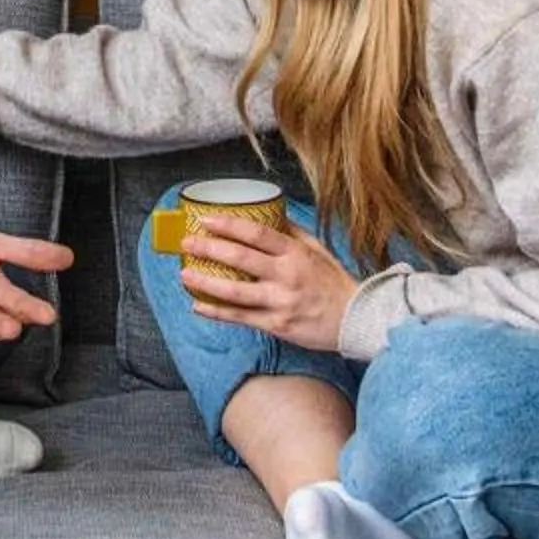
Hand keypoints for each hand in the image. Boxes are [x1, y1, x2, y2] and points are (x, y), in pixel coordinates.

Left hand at [180, 217, 359, 352]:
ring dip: (205, 282)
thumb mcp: (317, 249)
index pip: (256, 233)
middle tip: (187, 243)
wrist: (353, 318)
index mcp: (295, 253)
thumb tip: (270, 214)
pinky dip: (216, 311)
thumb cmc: (333, 281)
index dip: (229, 225)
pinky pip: (240, 317)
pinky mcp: (276, 324)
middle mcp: (286, 275)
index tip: (206, 220)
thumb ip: (292, 233)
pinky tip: (198, 305)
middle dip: (209, 248)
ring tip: (185, 274)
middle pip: (240, 258)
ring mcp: (280, 301)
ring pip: (235, 291)